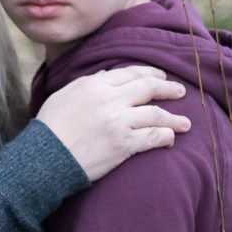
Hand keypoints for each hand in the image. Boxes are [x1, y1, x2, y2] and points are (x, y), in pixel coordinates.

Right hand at [36, 66, 190, 181]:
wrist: (45, 157)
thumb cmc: (50, 127)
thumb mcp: (64, 95)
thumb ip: (88, 83)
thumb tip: (110, 75)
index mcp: (94, 84)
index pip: (130, 73)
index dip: (150, 73)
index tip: (161, 76)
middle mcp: (109, 99)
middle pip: (148, 88)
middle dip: (168, 89)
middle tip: (181, 91)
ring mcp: (118, 122)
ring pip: (156, 114)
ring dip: (174, 118)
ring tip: (185, 123)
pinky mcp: (123, 144)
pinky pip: (153, 137)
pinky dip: (165, 137)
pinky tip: (170, 139)